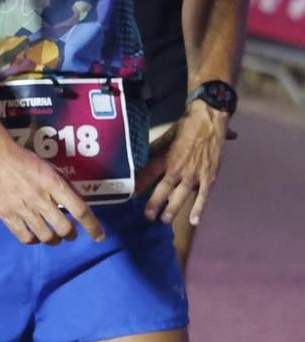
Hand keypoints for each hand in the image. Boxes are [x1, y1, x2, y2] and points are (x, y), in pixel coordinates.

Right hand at [0, 141, 105, 245]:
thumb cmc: (25, 161)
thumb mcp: (50, 169)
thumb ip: (64, 187)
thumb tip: (79, 206)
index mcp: (53, 184)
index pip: (79, 210)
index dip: (92, 227)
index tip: (99, 236)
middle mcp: (39, 198)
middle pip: (64, 228)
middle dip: (70, 234)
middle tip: (68, 233)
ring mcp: (22, 208)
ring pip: (46, 236)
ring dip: (54, 239)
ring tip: (53, 236)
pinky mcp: (7, 214)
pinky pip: (25, 237)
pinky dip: (34, 240)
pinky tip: (35, 236)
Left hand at [139, 103, 227, 224]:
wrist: (210, 121)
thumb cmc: (187, 126)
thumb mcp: (166, 135)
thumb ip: (156, 149)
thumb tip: (143, 158)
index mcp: (167, 157)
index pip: (149, 174)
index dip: (140, 185)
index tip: (131, 195)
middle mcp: (179, 168)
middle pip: (164, 189)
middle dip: (154, 203)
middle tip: (147, 216)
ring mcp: (195, 175)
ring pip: (182, 195)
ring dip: (172, 209)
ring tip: (164, 220)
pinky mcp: (209, 177)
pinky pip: (203, 195)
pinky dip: (199, 208)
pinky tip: (194, 220)